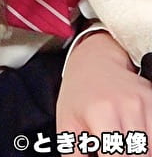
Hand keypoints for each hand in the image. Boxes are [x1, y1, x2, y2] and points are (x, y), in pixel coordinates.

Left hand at [57, 31, 151, 155]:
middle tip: (113, 149)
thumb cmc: (79, 96)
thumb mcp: (67, 124)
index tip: (106, 155)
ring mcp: (144, 101)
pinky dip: (148, 141)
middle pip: (140, 153)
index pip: (118, 156)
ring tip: (122, 144)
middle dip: (127, 156)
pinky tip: (134, 138)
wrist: (94, 62)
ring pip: (150, 146)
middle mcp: (126, 105)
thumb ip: (74, 156)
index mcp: (101, 112)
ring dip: (139, 150)